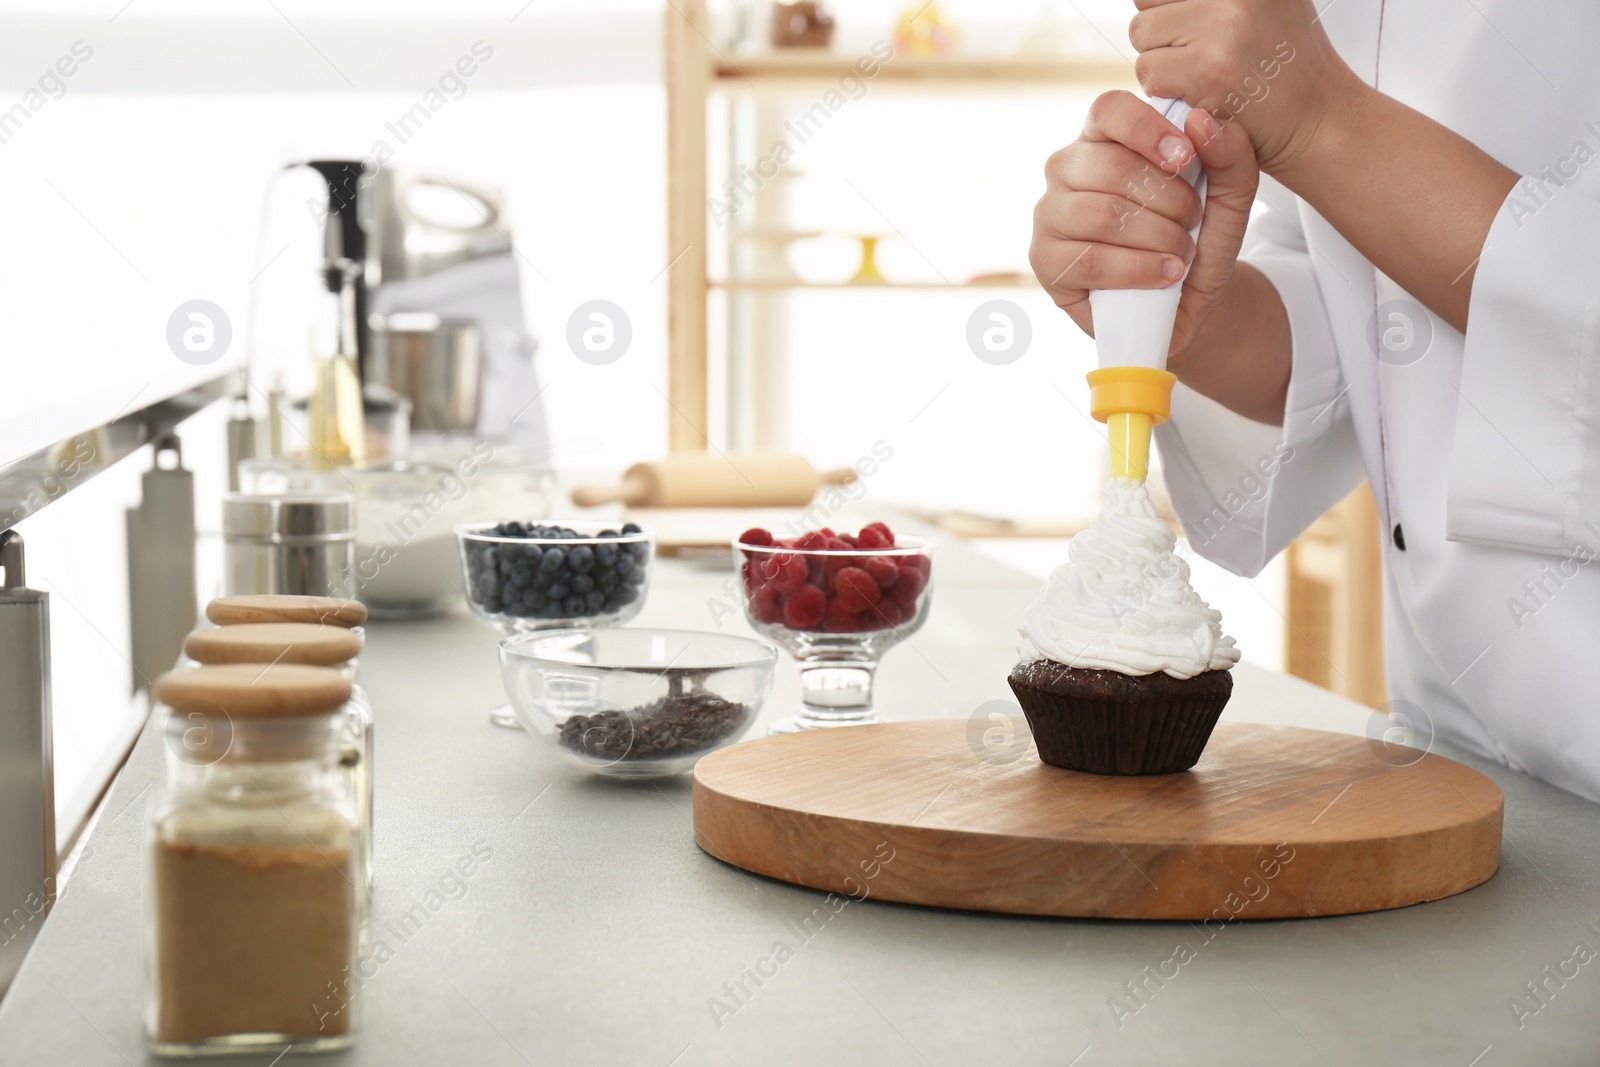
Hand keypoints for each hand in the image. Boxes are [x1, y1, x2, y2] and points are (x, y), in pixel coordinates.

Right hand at [1029, 89, 1260, 359]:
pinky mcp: (1045, 261)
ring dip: (1158, 236)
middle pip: (1110, 166)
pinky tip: (1167, 274)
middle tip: (1193, 221)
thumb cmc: (1199, 237)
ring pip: (1102, 215)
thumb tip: (1202, 120)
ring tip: (1183, 252)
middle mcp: (1066, 169)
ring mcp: (1049, 215)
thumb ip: (1229, 154)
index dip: (1146, 129)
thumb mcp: (1230, 194)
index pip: (1108, 110)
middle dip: (1167, 199)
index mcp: (1102, 137)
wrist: (1189, 300)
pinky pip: (1091, 260)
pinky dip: (1140, 269)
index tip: (1185, 158)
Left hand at [1128, 0, 1363, 175]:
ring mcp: (1224, 28)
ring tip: (1200, 72)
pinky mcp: (1208, 70)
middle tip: (1198, 54)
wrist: (1318, 118)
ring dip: (1159, 60)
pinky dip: (1162, 88)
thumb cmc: (1286, 65)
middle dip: (1162, 31)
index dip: (1172, 8)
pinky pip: (1148, 71)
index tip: (1192, 29)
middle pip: (1147, 1)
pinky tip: (1198, 93)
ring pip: (1142, 34)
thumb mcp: (1264, 3)